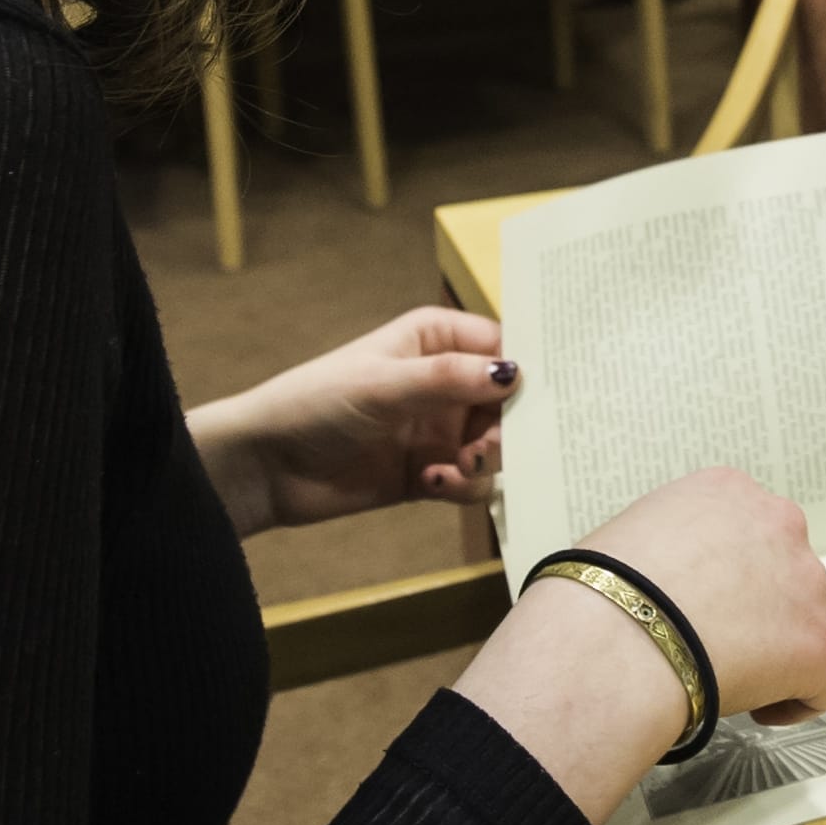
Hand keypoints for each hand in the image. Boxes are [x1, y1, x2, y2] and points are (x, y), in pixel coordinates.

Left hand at [187, 308, 512, 531]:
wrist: (266, 466)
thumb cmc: (316, 403)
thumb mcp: (384, 384)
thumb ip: (449, 378)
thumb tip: (515, 374)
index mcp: (434, 339)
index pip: (501, 345)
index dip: (530, 366)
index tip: (558, 391)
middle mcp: (443, 382)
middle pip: (508, 401)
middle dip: (509, 425)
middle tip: (490, 444)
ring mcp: (437, 430)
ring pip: (495, 445)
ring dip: (485, 460)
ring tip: (457, 467)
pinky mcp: (429, 473)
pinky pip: (470, 481)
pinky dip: (462, 485)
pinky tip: (432, 484)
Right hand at [450, 467, 825, 820]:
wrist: (613, 640)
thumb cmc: (599, 594)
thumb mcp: (629, 533)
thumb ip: (670, 544)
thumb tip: (666, 579)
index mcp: (729, 492)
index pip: (750, 529)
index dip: (732, 573)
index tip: (709, 602)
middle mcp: (777, 524)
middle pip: (787, 572)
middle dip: (760, 608)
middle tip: (717, 642)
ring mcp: (805, 584)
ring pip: (809, 622)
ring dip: (778, 649)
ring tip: (728, 678)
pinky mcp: (815, 645)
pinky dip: (800, 699)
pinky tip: (762, 710)